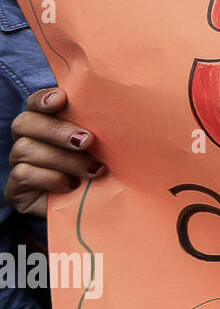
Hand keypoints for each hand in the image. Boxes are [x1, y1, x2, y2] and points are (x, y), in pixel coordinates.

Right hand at [6, 89, 104, 219]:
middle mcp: (27, 139)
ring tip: (93, 170)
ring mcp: (18, 163)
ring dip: (64, 159)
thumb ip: (99, 127)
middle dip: (57, 131)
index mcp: (47, 122)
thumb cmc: (100, 169)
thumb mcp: (102, 147)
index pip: (36, 103)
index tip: (61, 100)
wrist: (92, 209)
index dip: (44, 99)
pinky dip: (52, 178)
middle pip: (25, 123)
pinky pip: (24, 174)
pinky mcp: (15, 188)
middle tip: (87, 141)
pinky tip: (73, 185)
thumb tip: (116, 109)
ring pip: (26, 149)